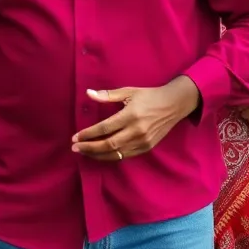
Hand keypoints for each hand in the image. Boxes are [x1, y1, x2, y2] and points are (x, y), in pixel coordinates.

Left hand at [71, 77, 200, 160]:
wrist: (174, 105)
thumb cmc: (149, 96)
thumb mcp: (129, 91)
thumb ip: (107, 95)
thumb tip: (88, 93)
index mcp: (130, 115)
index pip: (104, 128)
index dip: (88, 134)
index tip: (75, 137)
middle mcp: (136, 131)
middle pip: (108, 144)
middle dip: (89, 148)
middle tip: (75, 148)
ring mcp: (143, 142)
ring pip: (116, 154)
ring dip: (98, 155)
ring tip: (84, 153)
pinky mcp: (147, 148)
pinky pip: (125, 156)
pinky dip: (111, 157)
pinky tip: (101, 154)